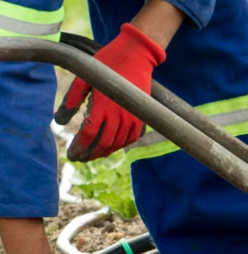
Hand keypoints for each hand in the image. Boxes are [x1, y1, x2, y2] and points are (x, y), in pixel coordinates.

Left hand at [54, 23, 165, 161]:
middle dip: (91, 153)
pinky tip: (113, 145)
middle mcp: (120, 115)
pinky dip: (122, 144)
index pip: (89, 134)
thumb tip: (59, 121)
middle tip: (81, 157)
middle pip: (104, 143)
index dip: (80, 147)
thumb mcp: (83, 78)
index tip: (72, 154)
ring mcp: (133, 117)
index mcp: (103, 106)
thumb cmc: (106, 64)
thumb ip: (72, 100)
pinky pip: (133, 137)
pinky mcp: (142, 116)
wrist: (135, 56)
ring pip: (119, 143)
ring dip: (106, 151)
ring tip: (95, 153)